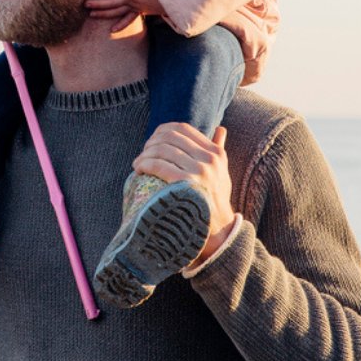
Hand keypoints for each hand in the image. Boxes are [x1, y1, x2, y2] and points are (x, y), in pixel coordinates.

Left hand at [87, 0, 164, 32]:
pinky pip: (128, 20)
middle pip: (111, 2)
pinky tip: (112, 30)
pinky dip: (120, 25)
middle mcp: (130, 0)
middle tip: (85, 4)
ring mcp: (134, 7)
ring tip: (91, 14)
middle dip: (98, 3)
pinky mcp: (138, 11)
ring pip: (116, 12)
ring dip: (103, 14)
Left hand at [133, 123, 234, 263]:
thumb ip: (220, 149)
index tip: (152, 139)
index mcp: (216, 153)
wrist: (220, 231)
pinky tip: (138, 169)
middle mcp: (209, 160)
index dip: (163, 130)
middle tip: (143, 153)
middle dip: (151, 143)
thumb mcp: (222, 172)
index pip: (183, 129)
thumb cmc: (215, 200)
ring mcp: (199, 172)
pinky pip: (159, 165)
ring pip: (162, 150)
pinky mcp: (186, 184)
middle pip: (170, 138)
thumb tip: (221, 129)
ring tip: (138, 163)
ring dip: (145, 154)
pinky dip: (145, 164)